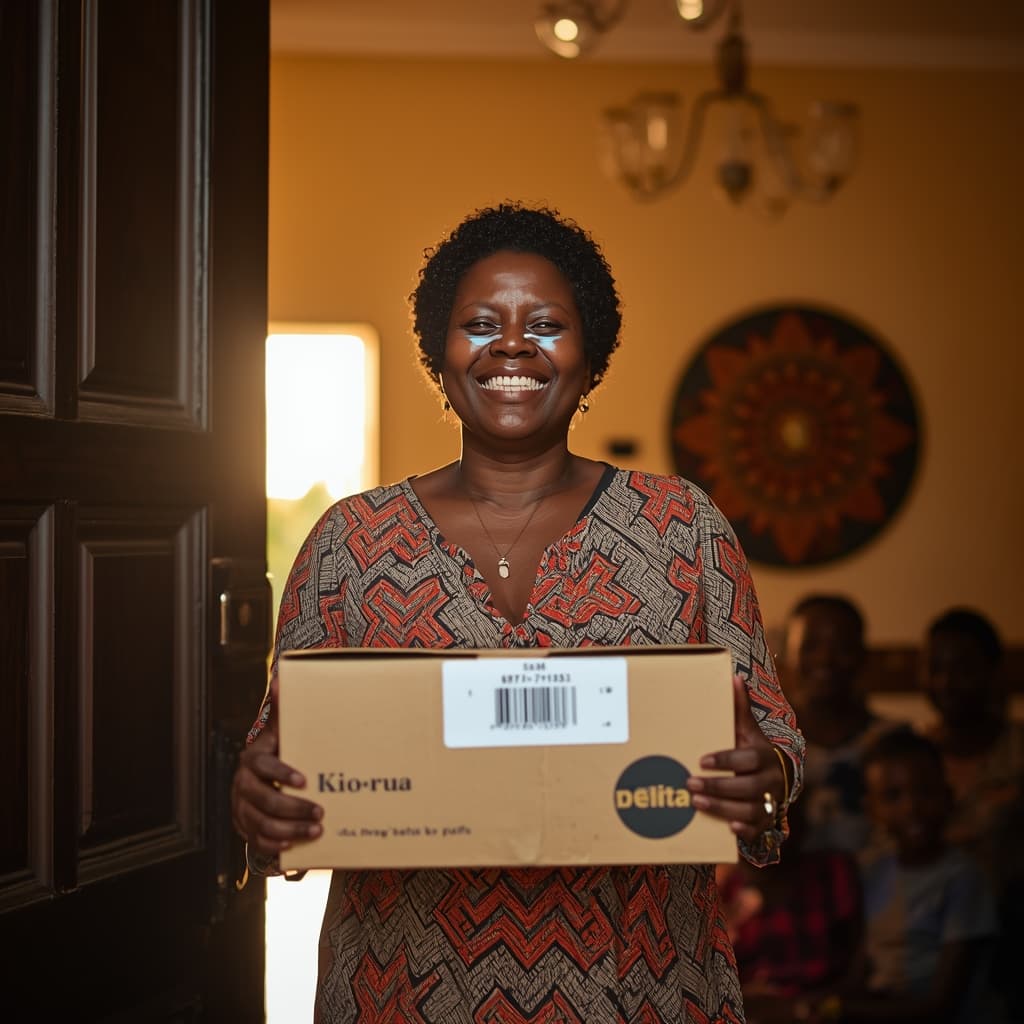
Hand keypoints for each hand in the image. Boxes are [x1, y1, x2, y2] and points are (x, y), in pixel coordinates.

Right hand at [230, 677, 323, 857]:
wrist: (258, 776)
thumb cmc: (277, 750)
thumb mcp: (281, 730)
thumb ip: (283, 709)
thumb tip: (282, 677)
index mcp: (253, 759)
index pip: (263, 766)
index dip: (282, 773)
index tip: (304, 781)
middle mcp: (244, 784)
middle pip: (264, 800)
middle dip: (293, 808)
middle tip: (320, 812)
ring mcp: (242, 807)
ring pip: (262, 824)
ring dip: (290, 831)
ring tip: (316, 830)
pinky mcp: (244, 826)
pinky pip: (256, 841)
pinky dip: (275, 845)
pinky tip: (294, 846)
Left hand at [686, 674, 785, 842]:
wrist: (780, 777)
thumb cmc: (754, 750)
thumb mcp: (748, 730)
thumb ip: (740, 708)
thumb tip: (733, 677)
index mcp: (765, 756)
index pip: (747, 759)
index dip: (726, 760)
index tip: (702, 760)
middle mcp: (772, 781)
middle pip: (747, 787)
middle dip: (717, 786)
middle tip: (689, 783)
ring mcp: (771, 802)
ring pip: (750, 810)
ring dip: (722, 807)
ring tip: (696, 801)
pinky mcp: (766, 821)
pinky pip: (758, 829)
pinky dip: (744, 830)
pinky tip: (729, 827)